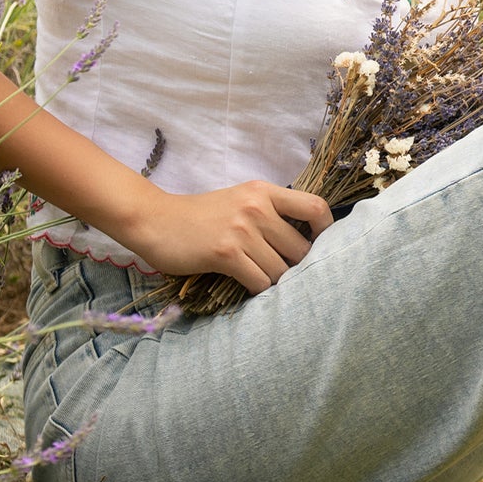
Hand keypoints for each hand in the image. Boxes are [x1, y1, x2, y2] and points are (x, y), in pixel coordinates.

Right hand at [121, 182, 331, 292]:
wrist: (155, 220)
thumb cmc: (200, 215)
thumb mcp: (240, 200)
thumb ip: (270, 213)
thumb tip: (306, 241)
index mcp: (264, 191)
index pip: (315, 207)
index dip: (327, 231)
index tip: (321, 247)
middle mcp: (257, 207)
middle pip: (301, 248)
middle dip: (298, 268)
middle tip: (288, 276)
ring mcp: (242, 230)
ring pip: (281, 270)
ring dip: (275, 282)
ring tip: (263, 281)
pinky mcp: (226, 253)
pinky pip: (260, 281)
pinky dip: (258, 290)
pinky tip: (248, 286)